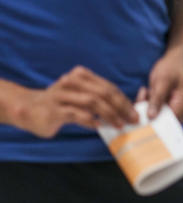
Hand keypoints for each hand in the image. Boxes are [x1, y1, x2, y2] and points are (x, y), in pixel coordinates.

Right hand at [12, 66, 138, 136]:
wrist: (28, 109)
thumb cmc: (60, 104)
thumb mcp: (79, 96)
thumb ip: (97, 98)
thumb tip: (123, 110)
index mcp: (81, 75)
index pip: (108, 87)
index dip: (123, 100)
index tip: (134, 112)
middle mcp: (72, 81)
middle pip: (103, 93)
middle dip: (121, 107)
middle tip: (131, 119)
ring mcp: (62, 95)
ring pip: (93, 102)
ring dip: (109, 115)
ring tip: (119, 125)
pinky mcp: (54, 109)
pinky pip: (77, 114)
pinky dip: (91, 120)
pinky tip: (99, 126)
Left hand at [146, 49, 182, 120]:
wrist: (176, 62)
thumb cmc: (172, 68)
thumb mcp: (163, 80)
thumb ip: (157, 99)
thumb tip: (151, 116)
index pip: (167, 121)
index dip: (152, 118)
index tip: (143, 105)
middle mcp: (182, 112)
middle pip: (160, 121)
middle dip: (147, 109)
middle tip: (145, 94)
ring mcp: (174, 111)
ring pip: (154, 117)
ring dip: (146, 105)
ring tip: (148, 90)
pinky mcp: (167, 110)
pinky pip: (153, 113)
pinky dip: (147, 104)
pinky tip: (148, 92)